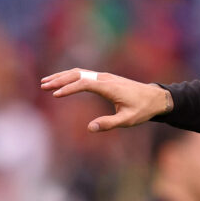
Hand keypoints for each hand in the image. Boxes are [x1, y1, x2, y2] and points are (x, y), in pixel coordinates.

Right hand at [40, 68, 171, 131]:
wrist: (155, 98)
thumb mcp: (128, 120)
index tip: (55, 94)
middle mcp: (105, 78)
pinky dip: (71, 77)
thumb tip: (90, 127)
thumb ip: (109, 123)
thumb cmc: (142, 110)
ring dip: (62, 76)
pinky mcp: (105, 79)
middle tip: (43, 86)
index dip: (68, 88)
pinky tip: (62, 81)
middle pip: (78, 74)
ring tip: (46, 82)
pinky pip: (84, 74)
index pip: (84, 83)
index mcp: (109, 87)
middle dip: (59, 79)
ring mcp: (105, 77)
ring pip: (79, 72)